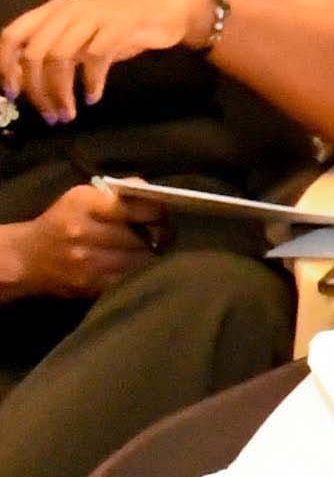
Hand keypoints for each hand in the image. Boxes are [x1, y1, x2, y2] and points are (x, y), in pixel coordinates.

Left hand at [0, 0, 209, 122]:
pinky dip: (91, 83)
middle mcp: (66, 11)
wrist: (164, 10)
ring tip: (68, 114)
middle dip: (37, 91)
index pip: (11, 36)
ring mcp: (92, 17)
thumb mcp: (78, 35)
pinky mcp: (117, 27)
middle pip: (34, 54)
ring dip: (61, 93)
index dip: (5, 67)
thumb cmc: (118, 27)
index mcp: (50, 11)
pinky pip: (94, 59)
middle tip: (49, 115)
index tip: (12, 95)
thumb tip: (23, 83)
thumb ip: (52, 51)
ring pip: (60, 59)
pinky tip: (94, 97)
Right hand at [0, 182, 162, 302]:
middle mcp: (83, 232)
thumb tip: (152, 191)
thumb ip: (120, 192)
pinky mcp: (91, 285)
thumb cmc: (63, 222)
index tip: (162, 214)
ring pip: (141, 259)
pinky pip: (130, 277)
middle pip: (144, 236)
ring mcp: (86, 262)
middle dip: (159, 235)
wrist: (28, 258)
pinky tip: (133, 264)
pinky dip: (137, 271)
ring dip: (150, 254)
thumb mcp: (83, 197)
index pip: (138, 207)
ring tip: (149, 248)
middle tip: (162, 233)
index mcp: (83, 204)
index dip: (158, 212)